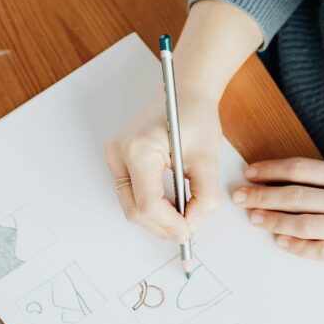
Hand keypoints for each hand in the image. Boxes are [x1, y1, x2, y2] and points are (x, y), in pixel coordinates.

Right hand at [105, 94, 222, 241]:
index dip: (169, 224)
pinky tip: (172, 206)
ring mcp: (115, 158)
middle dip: (163, 225)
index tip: (189, 231)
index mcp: (139, 149)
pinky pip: (131, 196)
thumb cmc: (194, 115)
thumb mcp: (208, 158)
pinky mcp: (119, 161)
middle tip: (188, 230)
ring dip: (157, 218)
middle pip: (135, 210)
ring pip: (131, 207)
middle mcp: (119, 154)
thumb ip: (205, 195)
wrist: (184, 92)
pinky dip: (152, 207)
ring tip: (183, 216)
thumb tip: (193, 223)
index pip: (147, 203)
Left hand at [232, 158, 323, 276]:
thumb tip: (301, 183)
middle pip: (296, 196)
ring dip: (274, 221)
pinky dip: (298, 246)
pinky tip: (281, 243)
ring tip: (254, 219)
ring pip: (305, 224)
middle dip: (262, 196)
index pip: (303, 170)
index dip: (272, 170)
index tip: (251, 172)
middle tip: (238, 197)